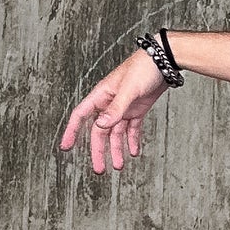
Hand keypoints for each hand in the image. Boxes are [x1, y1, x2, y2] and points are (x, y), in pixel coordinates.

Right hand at [59, 48, 166, 174]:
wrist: (164, 60)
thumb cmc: (143, 68)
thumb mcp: (129, 90)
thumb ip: (116, 109)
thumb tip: (101, 126)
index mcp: (101, 95)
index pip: (81, 116)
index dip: (72, 132)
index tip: (66, 147)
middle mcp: (109, 103)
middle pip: (99, 131)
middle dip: (99, 151)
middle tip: (100, 169)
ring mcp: (123, 107)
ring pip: (116, 133)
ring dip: (116, 149)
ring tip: (118, 166)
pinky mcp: (137, 109)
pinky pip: (131, 129)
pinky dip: (132, 141)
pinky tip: (133, 152)